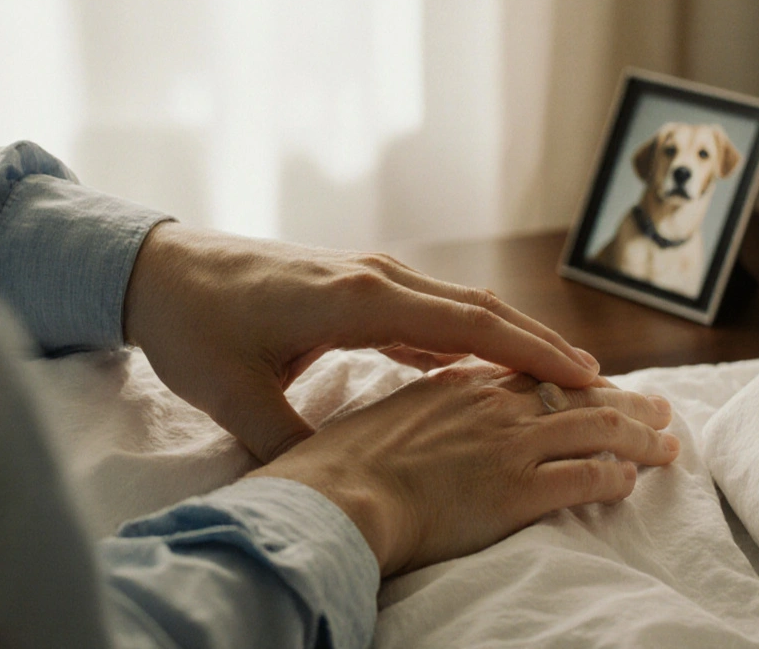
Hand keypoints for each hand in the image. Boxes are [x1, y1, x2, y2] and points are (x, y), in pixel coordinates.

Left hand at [123, 222, 603, 461]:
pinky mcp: (357, 290)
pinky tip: (486, 369)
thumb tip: (335, 489)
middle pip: (480, 309)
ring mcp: (368, 280)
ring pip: (460, 309)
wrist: (159, 269)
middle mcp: (375, 279)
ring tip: (559, 377)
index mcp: (357, 298)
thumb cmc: (194, 326)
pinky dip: (468, 339)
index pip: (466, 324)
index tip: (585, 376)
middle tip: (599, 380)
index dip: (529, 351)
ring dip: (510, 339)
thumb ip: (291, 443)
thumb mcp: (234, 395)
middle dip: (541, 343)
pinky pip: (429, 315)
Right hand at [248, 363, 678, 575]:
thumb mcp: (374, 422)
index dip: (569, 381)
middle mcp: (493, 405)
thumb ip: (407, 416)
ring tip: (670, 444)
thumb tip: (408, 428)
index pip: (531, 375)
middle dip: (626, 399)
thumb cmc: (337, 468)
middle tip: (658, 405)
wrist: (335, 497)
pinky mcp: (521, 488)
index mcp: (457, 386)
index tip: (593, 386)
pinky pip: (589, 477)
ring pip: (599, 428)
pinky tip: (632, 482)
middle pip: (577, 393)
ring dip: (642, 437)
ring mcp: (510, 444)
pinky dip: (618, 478)